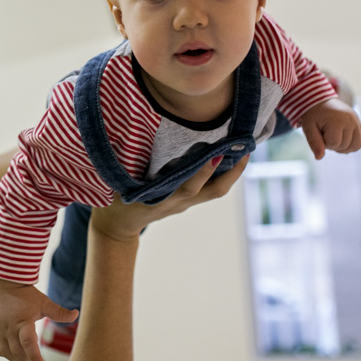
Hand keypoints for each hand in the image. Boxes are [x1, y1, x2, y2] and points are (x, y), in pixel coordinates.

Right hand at [0, 276, 77, 360]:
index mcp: (24, 321)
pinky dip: (4, 353)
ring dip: (17, 358)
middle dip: (28, 360)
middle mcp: (10, 327)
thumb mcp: (44, 303)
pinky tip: (12, 352)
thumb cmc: (27, 295)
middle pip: (18, 352)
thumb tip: (76, 314)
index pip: (28, 343)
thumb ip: (59, 312)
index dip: (35, 357)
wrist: (7, 284)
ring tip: (26, 357)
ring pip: (6, 352)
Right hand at [90, 154, 249, 242]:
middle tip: (245, 150)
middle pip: (214, 192)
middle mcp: (179, 202)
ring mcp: (184, 203)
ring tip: (243, 150)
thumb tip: (132, 134)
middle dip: (233, 173)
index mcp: (163, 199)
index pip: (189, 188)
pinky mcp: (185, 200)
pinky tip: (227, 156)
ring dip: (232, 173)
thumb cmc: (115, 198)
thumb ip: (128, 164)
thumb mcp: (118, 183)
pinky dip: (221, 173)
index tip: (216, 153)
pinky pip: (210, 187)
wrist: (119, 226)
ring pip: (216, 190)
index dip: (203, 172)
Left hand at [300, 98, 360, 159]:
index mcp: (336, 120)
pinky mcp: (359, 123)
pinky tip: (344, 142)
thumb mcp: (309, 128)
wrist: (321, 101)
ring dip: (344, 147)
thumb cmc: (313, 116)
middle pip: (345, 146)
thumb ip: (314, 142)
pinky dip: (354, 145)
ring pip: (356, 145)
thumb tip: (319, 158)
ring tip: (334, 140)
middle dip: (333, 145)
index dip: (324, 143)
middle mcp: (350, 120)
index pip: (334, 144)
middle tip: (325, 135)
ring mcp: (356, 121)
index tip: (319, 135)